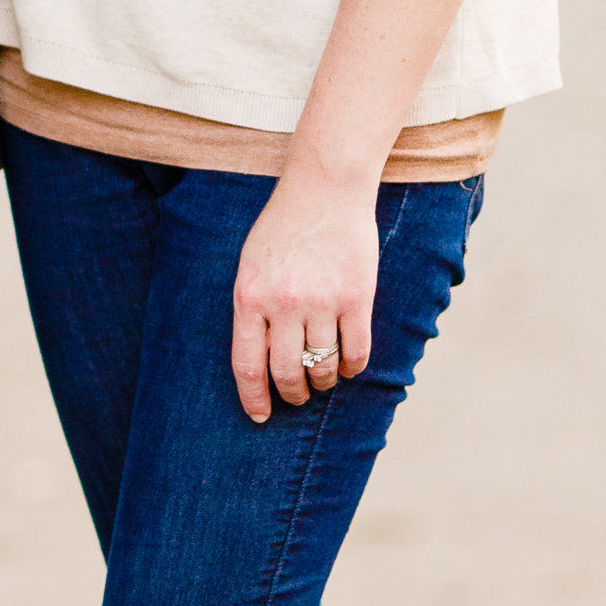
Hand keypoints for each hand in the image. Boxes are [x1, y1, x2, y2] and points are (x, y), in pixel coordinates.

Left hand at [231, 166, 378, 422]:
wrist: (325, 189)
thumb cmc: (282, 228)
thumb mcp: (250, 265)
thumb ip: (252, 309)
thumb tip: (259, 360)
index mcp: (250, 297)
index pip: (248, 365)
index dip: (254, 398)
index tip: (260, 416)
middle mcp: (284, 304)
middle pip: (287, 373)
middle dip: (292, 394)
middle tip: (297, 396)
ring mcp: (322, 301)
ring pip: (323, 367)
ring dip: (323, 382)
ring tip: (322, 379)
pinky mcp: (357, 297)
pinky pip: (356, 352)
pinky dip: (352, 368)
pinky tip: (348, 366)